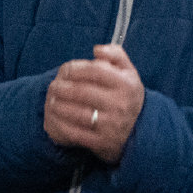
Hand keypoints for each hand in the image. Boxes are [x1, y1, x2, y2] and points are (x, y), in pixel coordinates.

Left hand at [43, 44, 144, 163]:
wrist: (140, 130)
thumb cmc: (127, 95)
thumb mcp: (128, 71)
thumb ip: (115, 54)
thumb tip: (96, 49)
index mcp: (126, 85)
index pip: (95, 71)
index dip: (76, 69)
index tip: (65, 69)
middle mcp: (120, 105)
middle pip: (82, 92)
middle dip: (62, 88)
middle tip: (53, 86)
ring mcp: (111, 125)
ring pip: (77, 113)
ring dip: (60, 106)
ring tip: (52, 100)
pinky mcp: (102, 142)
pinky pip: (76, 133)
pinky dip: (62, 124)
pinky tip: (56, 118)